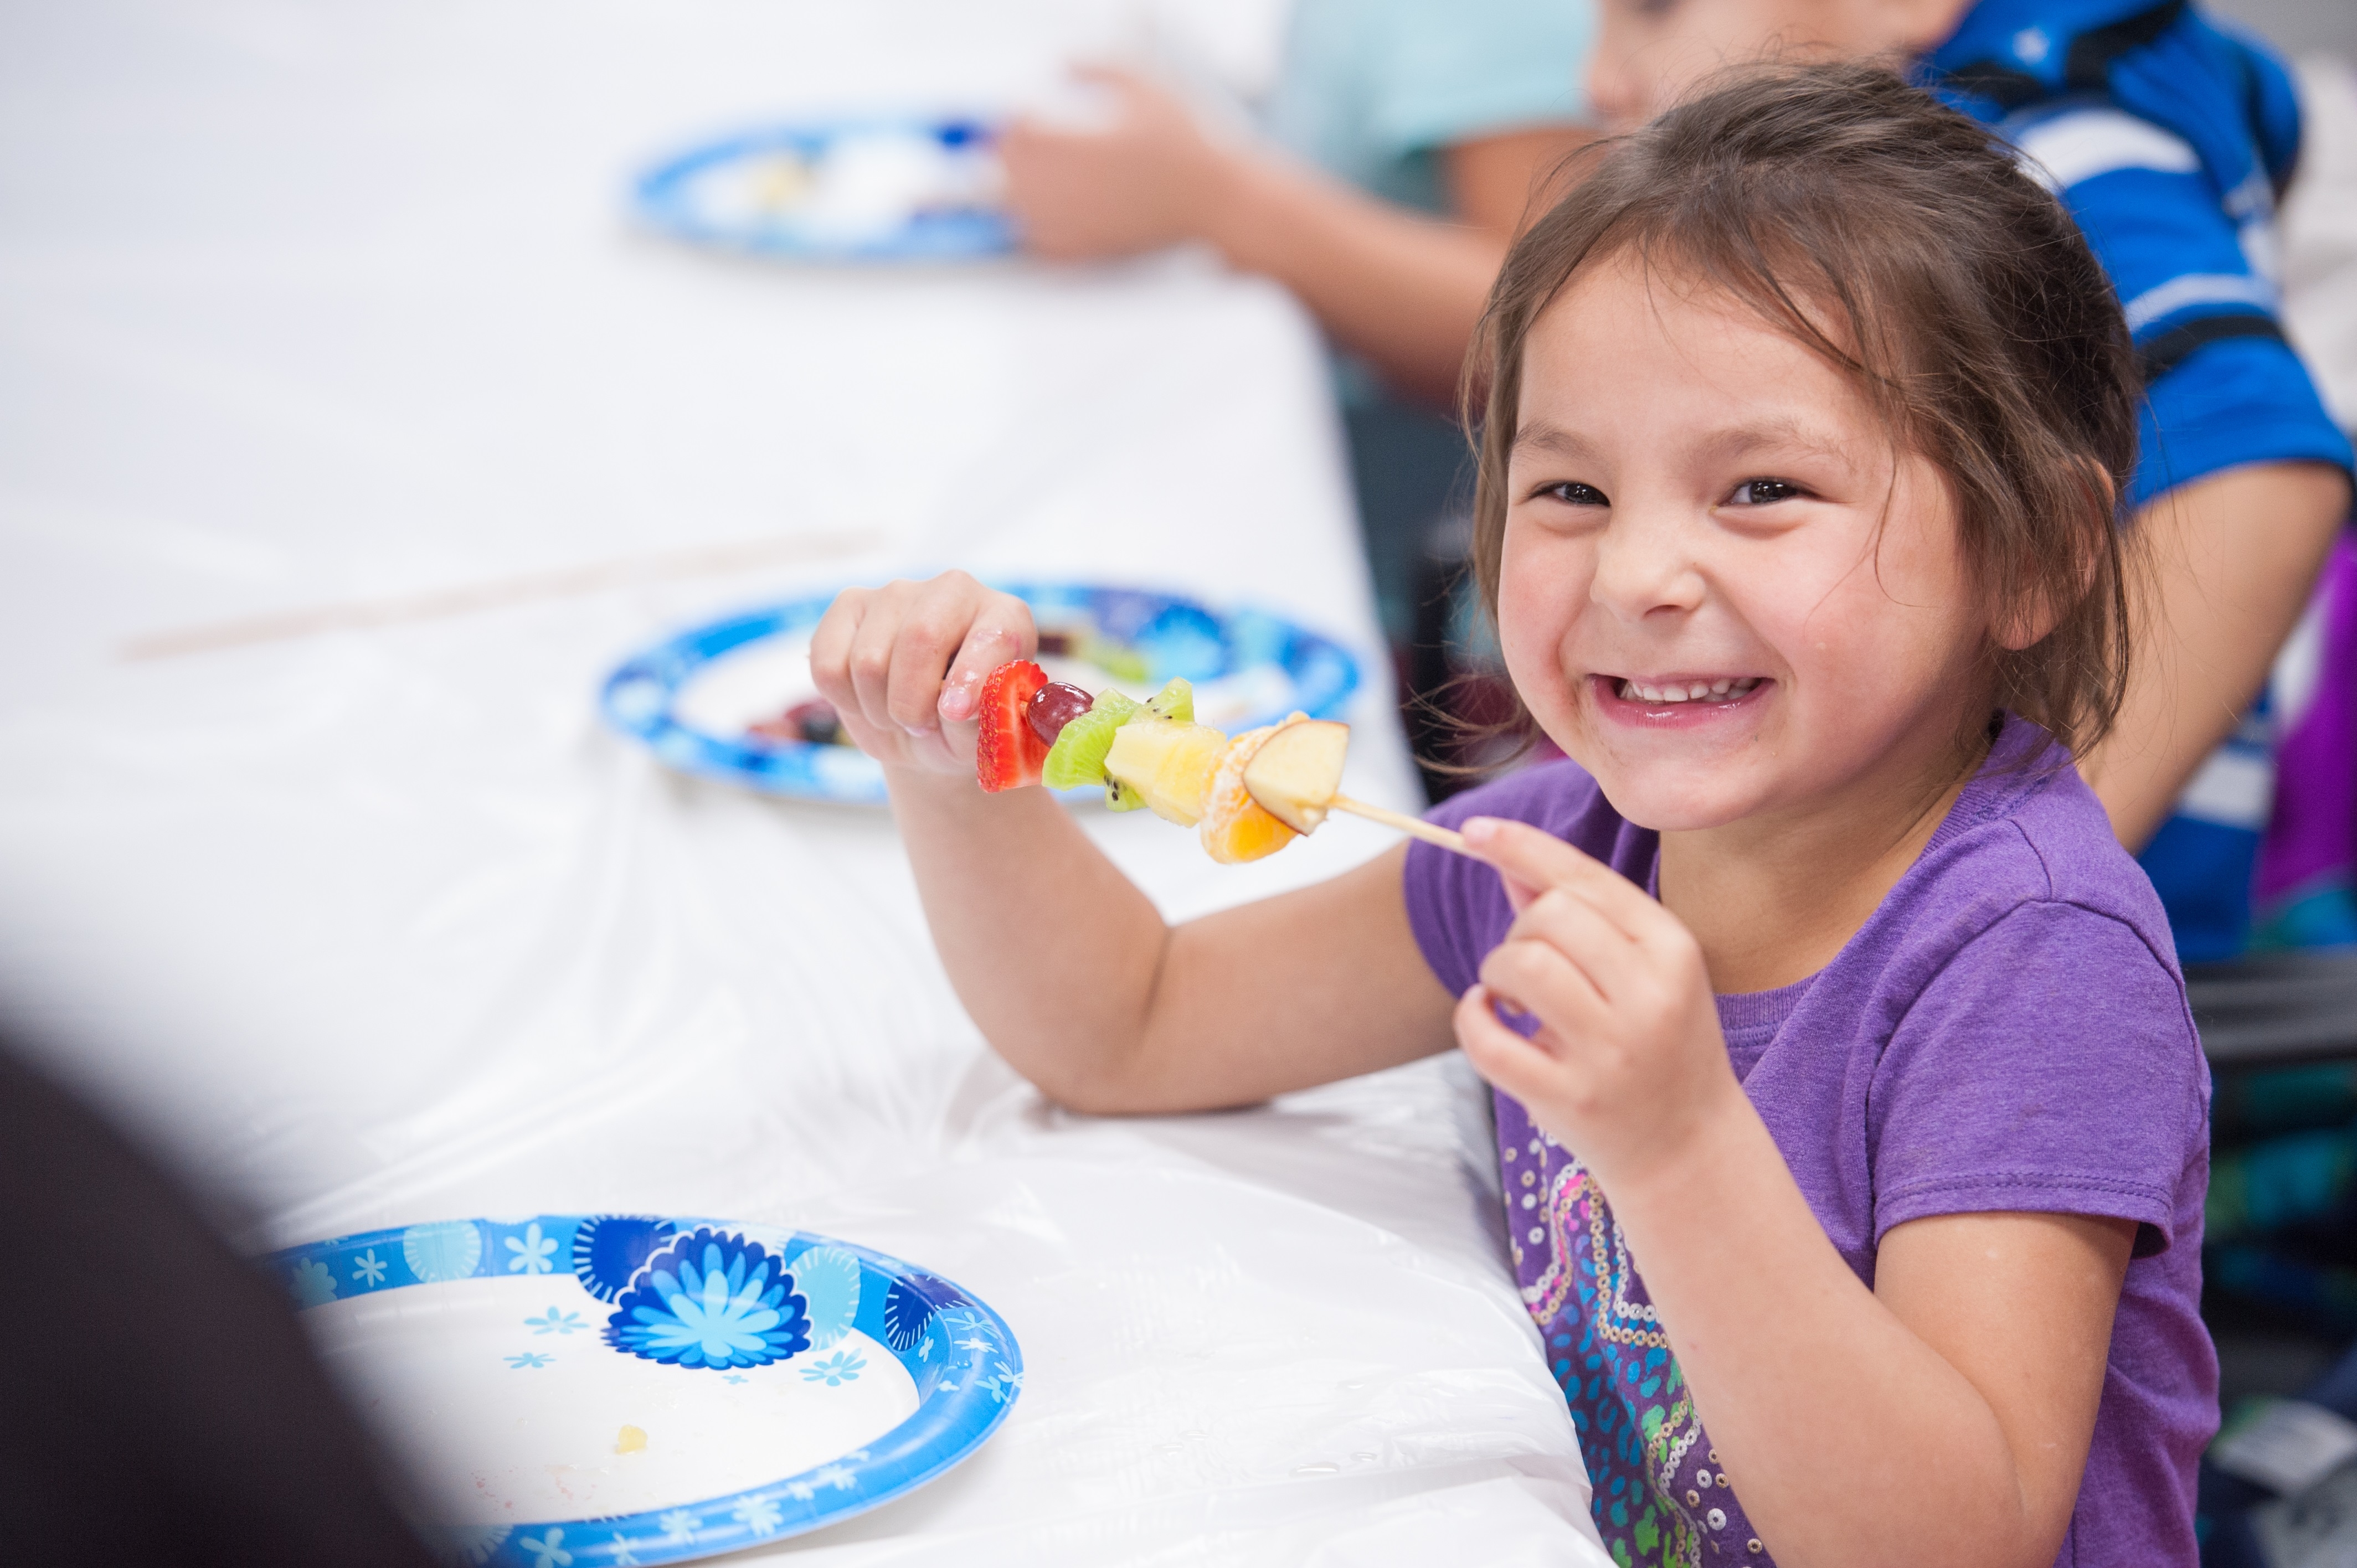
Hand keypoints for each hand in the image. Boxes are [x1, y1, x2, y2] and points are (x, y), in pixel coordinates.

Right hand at [808, 572, 1035, 775]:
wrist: (927, 731)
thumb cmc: (965, 729)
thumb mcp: (986, 736)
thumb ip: (983, 718)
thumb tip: (954, 707)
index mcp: (1006, 618)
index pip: (991, 635)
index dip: (970, 676)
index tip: (955, 713)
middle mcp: (953, 590)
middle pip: (920, 637)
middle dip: (913, 702)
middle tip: (921, 728)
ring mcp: (897, 592)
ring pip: (868, 661)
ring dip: (880, 710)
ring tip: (899, 717)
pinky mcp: (849, 605)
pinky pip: (829, 667)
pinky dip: (846, 701)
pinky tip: (868, 701)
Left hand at [998, 66, 1232, 259]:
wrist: (1214, 201)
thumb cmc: (1185, 146)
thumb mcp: (1146, 87)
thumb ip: (1098, 69)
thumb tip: (1062, 64)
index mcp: (1084, 148)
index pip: (1020, 135)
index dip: (1013, 123)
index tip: (1023, 115)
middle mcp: (1075, 190)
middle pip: (1009, 175)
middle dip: (1006, 157)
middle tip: (1015, 145)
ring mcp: (1080, 224)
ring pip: (1017, 212)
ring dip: (1011, 191)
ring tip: (1023, 177)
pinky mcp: (1090, 249)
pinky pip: (1040, 246)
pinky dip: (1029, 229)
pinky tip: (1038, 215)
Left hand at [1453, 816, 1745, 1192]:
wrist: (1688, 1149)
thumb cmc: (1656, 1046)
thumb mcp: (1639, 970)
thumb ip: (1576, 911)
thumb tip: (1505, 854)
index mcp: (1673, 949)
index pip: (1584, 877)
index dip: (1521, 846)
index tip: (1471, 831)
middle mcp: (1652, 996)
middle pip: (1549, 915)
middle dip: (1518, 931)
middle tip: (1526, 968)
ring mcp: (1613, 1052)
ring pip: (1522, 965)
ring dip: (1496, 974)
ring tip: (1510, 997)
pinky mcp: (1571, 1099)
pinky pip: (1489, 1039)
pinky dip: (1473, 1021)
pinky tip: (1490, 1020)